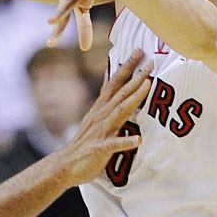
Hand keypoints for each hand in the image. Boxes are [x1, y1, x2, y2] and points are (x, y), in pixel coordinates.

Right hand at [58, 50, 151, 184]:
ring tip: (148, 86)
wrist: (65, 165)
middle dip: (137, 76)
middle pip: (121, 93)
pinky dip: (126, 142)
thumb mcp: (95, 118)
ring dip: (134, 98)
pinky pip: (114, 145)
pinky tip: (138, 139)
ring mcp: (100, 132)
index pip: (115, 83)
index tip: (139, 51)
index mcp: (101, 109)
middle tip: (151, 61)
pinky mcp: (100, 149)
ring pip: (119, 111)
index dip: (127, 67)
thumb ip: (106, 102)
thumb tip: (113, 83)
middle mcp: (101, 116)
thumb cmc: (85, 144)